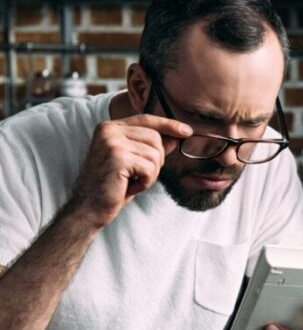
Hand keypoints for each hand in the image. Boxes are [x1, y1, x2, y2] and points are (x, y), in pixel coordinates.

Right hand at [71, 115, 191, 228]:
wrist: (88, 209)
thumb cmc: (112, 187)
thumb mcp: (135, 164)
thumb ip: (152, 148)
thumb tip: (176, 136)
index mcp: (109, 127)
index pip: (146, 119)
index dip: (168, 124)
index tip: (187, 131)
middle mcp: (108, 130)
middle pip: (155, 137)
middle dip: (156, 160)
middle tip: (139, 176)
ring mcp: (112, 142)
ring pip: (155, 154)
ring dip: (150, 174)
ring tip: (131, 182)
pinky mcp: (118, 157)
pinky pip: (150, 168)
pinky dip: (146, 182)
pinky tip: (129, 187)